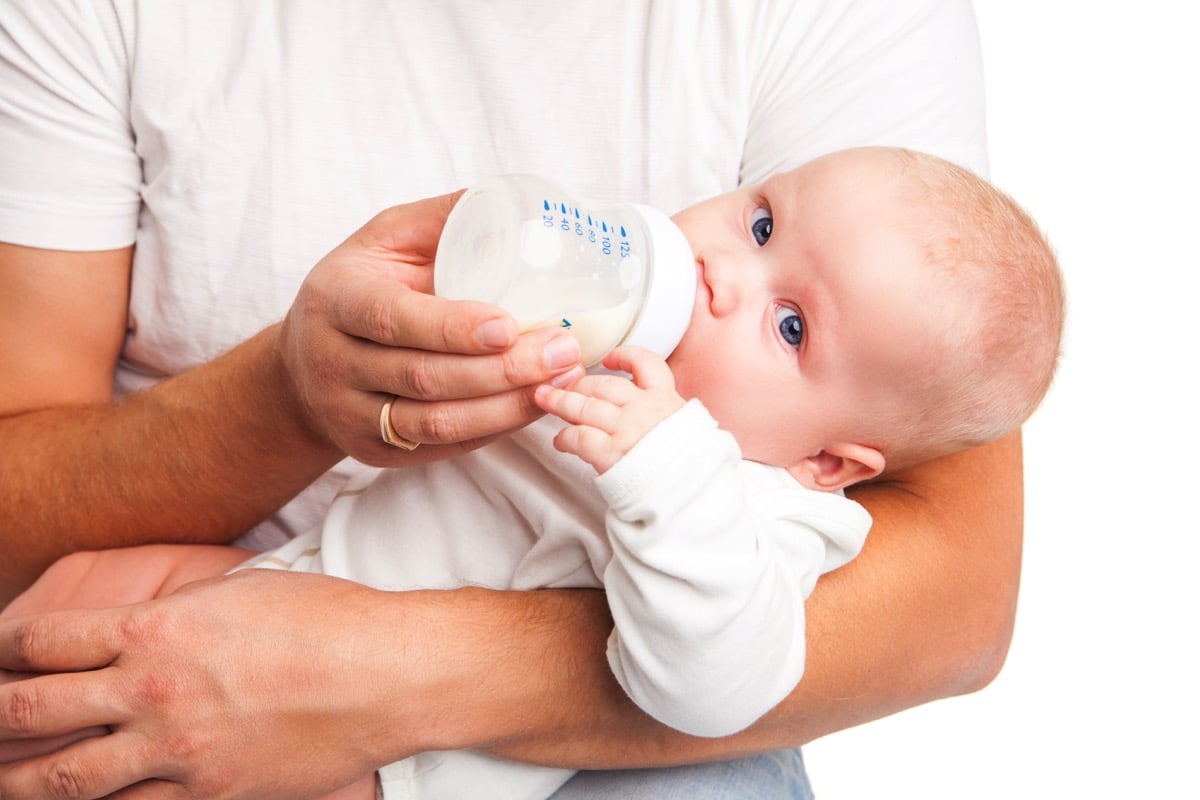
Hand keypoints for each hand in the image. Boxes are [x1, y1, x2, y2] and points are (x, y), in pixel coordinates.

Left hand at [0, 570, 415, 798]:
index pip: (42, 641)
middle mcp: (151, 689)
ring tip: (1, 782)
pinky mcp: (208, 794)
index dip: (2, 649)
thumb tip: (142, 626)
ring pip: (62, 778)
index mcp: (158, 627)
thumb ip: (179, 610)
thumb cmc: (324, 619)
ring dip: (17, 780)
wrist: (386, 675)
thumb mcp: (241, 589)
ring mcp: (176, 750)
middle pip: (28, 709)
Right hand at [278, 191, 584, 466]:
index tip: (510, 325)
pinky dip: (496, 428)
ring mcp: (353, 416)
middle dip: (502, 370)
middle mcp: (334, 364)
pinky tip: (535, 402)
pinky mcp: (376, 453)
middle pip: (425, 377)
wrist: (302, 367)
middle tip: (563, 350)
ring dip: (508, 405)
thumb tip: (508, 200)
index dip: (452, 327)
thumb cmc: (358, 289)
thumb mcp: (383, 241)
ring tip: (563, 379)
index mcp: (335, 301)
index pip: (393, 320)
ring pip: (437, 423)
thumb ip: (439, 220)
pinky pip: (445, 447)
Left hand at [534, 345, 685, 473]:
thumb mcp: (690, 431)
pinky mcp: (611, 452)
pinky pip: (580, 438)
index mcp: (666, 400)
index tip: (609, 358)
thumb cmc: (691, 469)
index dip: (625, 356)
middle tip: (562, 386)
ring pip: (586, 406)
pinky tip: (560, 442)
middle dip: (579, 384)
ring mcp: (627, 429)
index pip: (646, 363)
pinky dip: (565, 438)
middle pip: (604, 385)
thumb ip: (668, 419)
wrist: (693, 492)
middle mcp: (645, 409)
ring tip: (546, 400)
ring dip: (561, 402)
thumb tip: (656, 417)